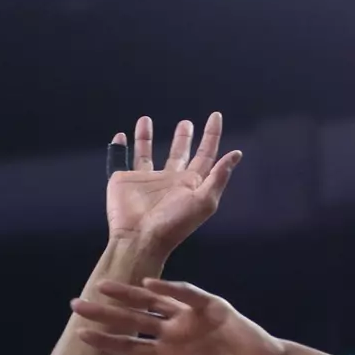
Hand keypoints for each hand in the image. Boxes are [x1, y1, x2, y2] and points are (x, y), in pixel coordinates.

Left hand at [71, 278, 286, 354]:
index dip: (104, 340)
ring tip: (103, 287)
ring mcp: (190, 319)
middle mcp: (173, 333)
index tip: (79, 334)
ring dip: (128, 295)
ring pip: (152, 303)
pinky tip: (149, 285)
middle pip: (131, 320)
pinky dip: (170, 289)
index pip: (127, 345)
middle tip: (76, 304)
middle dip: (104, 313)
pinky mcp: (212, 308)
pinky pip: (187, 295)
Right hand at [106, 114, 241, 256]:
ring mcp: (145, 179)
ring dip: (146, 137)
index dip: (212, 135)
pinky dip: (118, 148)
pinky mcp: (124, 180)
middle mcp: (169, 179)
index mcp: (190, 183)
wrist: (139, 239)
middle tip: (186, 123)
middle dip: (183, 138)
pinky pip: (120, 160)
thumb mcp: (204, 201)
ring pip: (146, 154)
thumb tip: (236, 154)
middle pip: (178, 153)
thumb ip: (218, 176)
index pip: (205, 154)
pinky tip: (120, 136)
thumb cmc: (174, 224)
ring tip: (145, 119)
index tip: (215, 116)